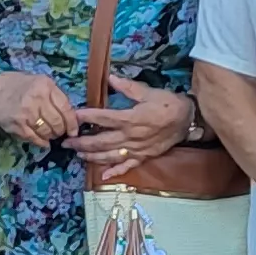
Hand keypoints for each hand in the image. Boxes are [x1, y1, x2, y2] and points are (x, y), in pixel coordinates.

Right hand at [0, 70, 78, 148]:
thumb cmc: (17, 85)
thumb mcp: (39, 82)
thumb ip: (54, 96)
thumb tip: (71, 116)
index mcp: (45, 86)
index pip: (66, 108)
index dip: (73, 122)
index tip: (74, 130)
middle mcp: (36, 99)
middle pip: (58, 123)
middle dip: (61, 131)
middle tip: (60, 132)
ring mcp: (26, 113)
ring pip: (47, 132)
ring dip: (51, 136)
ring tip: (50, 134)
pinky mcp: (16, 126)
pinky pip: (35, 138)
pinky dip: (42, 142)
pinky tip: (43, 141)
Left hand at [73, 81, 192, 172]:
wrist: (189, 120)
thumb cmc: (169, 104)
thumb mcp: (149, 92)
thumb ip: (128, 87)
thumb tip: (110, 78)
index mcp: (130, 118)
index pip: (103, 118)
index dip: (86, 117)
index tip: (73, 116)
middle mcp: (131, 136)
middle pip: (101, 141)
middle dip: (81, 142)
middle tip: (66, 142)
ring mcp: (136, 149)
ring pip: (110, 155)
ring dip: (92, 156)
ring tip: (78, 154)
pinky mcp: (144, 156)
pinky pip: (127, 166)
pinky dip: (115, 172)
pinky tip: (103, 176)